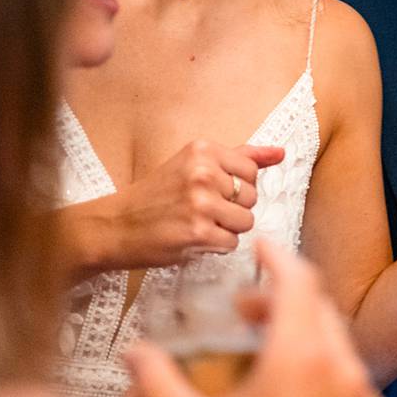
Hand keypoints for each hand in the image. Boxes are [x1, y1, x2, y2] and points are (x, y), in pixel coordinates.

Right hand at [88, 141, 285, 269]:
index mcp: (203, 150)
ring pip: (245, 221)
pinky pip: (232, 243)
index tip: (212, 191)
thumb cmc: (156, 196)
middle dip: (232, 208)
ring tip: (199, 224)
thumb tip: (280, 153)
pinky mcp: (199, 232)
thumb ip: (239, 157)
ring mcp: (201, 203)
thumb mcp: (193, 164)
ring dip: (226, 229)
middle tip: (201, 210)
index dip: (236, 187)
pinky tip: (194, 238)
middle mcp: (203, 172)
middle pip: (251, 197)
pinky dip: (216, 246)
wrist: (116, 225)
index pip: (251, 171)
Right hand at [126, 240, 387, 396]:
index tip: (260, 246)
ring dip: (302, 332)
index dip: (276, 257)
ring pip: (336, 341)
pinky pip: (349, 375)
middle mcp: (341, 369)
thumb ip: (159, 386)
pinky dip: (322, 365)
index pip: (297, 280)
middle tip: (246, 307)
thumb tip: (136, 355)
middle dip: (281, 297)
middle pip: (317, 307)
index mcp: (301, 358)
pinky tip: (290, 390)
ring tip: (264, 350)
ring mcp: (362, 396)